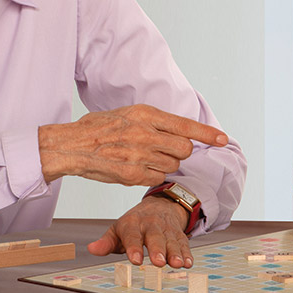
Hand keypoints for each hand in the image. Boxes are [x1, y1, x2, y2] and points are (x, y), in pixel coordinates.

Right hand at [38, 104, 227, 185]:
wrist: (69, 146)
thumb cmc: (97, 128)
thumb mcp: (127, 114)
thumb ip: (152, 122)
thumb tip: (176, 130)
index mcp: (145, 114)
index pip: (185, 125)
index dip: (207, 134)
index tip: (223, 139)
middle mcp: (145, 134)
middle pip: (184, 149)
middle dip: (180, 152)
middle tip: (164, 150)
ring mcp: (139, 155)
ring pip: (171, 165)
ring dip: (164, 164)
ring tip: (143, 157)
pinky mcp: (132, 175)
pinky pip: (156, 177)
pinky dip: (150, 175)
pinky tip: (134, 167)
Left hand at [87, 197, 193, 267]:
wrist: (160, 205)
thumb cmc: (135, 223)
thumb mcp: (118, 229)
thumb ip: (106, 242)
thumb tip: (91, 249)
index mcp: (132, 224)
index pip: (132, 236)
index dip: (134, 247)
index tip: (135, 259)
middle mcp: (150, 225)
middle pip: (154, 237)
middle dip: (157, 249)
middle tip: (159, 262)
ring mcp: (166, 229)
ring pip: (171, 240)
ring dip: (175, 252)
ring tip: (177, 263)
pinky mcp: (178, 233)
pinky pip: (183, 242)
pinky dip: (186, 253)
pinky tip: (188, 263)